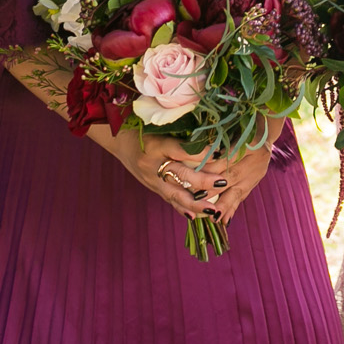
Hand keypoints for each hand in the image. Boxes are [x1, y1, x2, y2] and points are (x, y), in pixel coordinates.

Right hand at [96, 127, 229, 217]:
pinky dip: (183, 209)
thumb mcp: (162, 128)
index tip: (221, 153)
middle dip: (203, 181)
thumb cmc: (146, 129)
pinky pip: (169, 200)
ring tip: (213, 210)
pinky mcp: (153, 188)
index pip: (182, 151)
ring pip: (176, 194)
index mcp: (157, 145)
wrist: (121, 141)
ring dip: (196, 203)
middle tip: (222, 182)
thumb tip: (213, 139)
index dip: (201, 153)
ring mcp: (152, 179)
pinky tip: (196, 216)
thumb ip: (183, 135)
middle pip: (181, 175)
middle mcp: (153, 164)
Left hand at [206, 119, 288, 222]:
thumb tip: (197, 153)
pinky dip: (233, 207)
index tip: (194, 174)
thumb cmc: (241, 124)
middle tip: (198, 200)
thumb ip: (217, 141)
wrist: (264, 127)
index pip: (226, 157)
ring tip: (214, 216)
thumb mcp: (231, 128)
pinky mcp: (256, 179)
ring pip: (239, 190)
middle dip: (214, 189)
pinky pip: (243, 195)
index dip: (210, 166)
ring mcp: (258, 171)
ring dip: (225, 204)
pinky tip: (224, 220)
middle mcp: (256, 159)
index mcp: (249, 143)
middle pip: (232, 176)